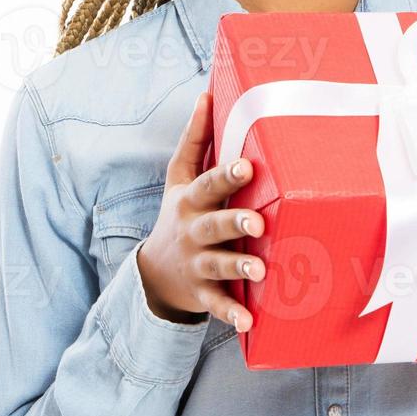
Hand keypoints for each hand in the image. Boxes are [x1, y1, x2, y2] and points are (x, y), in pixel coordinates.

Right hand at [135, 91, 266, 329]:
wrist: (156, 272)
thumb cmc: (180, 214)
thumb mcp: (179, 178)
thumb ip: (194, 140)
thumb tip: (205, 94)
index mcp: (191, 201)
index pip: (208, 185)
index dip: (226, 175)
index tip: (248, 165)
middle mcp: (193, 231)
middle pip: (213, 224)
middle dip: (234, 221)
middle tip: (258, 220)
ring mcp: (197, 263)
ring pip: (218, 264)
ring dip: (238, 266)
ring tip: (260, 269)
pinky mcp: (203, 292)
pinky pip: (218, 304)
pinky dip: (232, 313)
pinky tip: (249, 321)